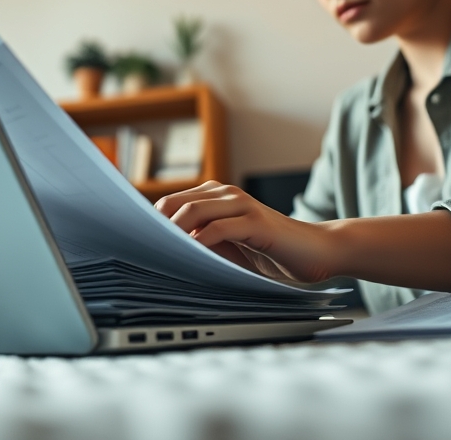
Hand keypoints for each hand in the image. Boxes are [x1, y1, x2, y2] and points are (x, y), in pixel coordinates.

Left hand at [155, 181, 341, 283]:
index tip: (134, 242)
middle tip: (141, 250)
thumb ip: (201, 242)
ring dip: (174, 233)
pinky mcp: (256, 221)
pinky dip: (201, 242)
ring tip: (160, 254)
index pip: (171, 202)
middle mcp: (226, 194)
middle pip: (176, 203)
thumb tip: (162, 252)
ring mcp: (242, 205)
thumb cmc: (271, 252)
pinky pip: (219, 228)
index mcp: (215, 196)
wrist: (316, 251)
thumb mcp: (228, 248)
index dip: (150, 220)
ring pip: (194, 211)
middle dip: (155, 227)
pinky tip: (192, 256)